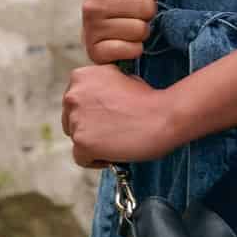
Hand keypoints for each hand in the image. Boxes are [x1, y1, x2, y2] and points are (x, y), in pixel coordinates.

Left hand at [62, 64, 181, 168]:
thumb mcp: (121, 79)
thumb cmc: (149, 100)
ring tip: (118, 140)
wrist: (165, 115)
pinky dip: (96, 159)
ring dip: (94, 143)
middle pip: (70, 121)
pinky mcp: (82, 142)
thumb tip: (96, 106)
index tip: (108, 117)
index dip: (91, 111)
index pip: (74, 102)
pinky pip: (81, 158)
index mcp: (81, 76)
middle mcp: (73, 95)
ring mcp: (76, 120)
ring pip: (77, 140)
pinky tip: (115, 153)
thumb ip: (101, 89)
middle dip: (89, 127)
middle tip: (113, 131)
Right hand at [81, 0, 180, 64]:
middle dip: (148, 12)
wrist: (98, 35)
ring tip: (130, 29)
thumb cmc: (120, 5)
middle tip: (137, 15)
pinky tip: (125, 44)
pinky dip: (134, 49)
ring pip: (140, 29)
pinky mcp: (96, 52)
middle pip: (146, 6)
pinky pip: (133, 49)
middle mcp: (92, 4)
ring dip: (141, 32)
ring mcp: (91, 30)